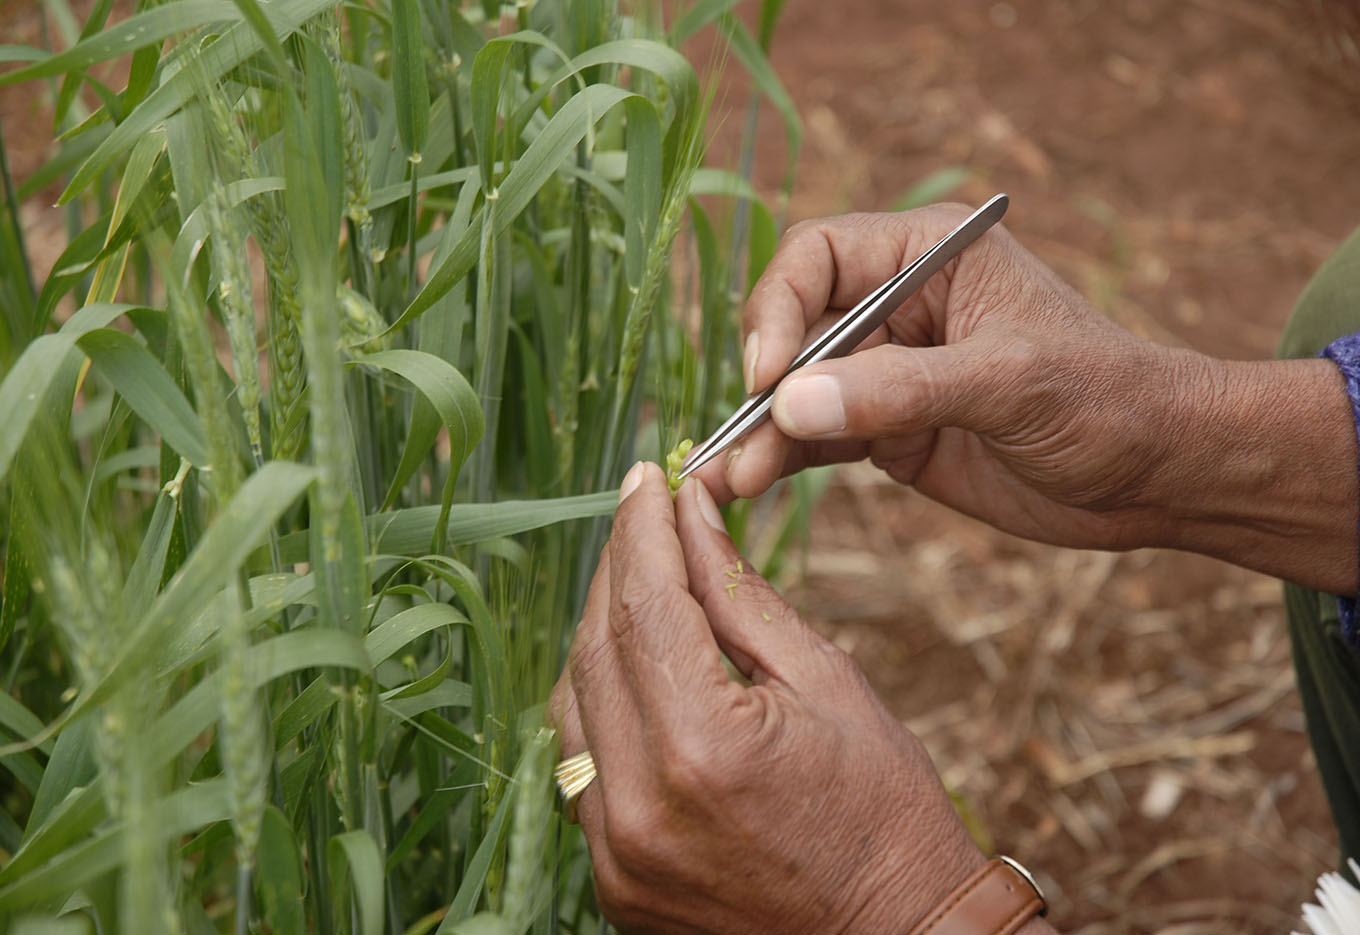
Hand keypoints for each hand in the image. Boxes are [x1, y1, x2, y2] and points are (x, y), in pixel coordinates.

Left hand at [550, 463, 988, 932]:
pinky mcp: (612, 880)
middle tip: (643, 515)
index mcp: (704, 746)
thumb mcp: (826, 681)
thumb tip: (691, 515)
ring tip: (640, 584)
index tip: (648, 478)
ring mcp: (616, 853)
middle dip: (617, 569)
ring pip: (572, 704)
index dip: (643, 529)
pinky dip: (600, 704)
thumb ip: (739, 595)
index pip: (645, 603)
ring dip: (600, 633)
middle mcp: (639, 804)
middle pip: (595, 646)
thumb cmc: (885, 810)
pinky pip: (582, 767)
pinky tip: (634, 668)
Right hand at [691, 203, 1196, 550]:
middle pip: (795, 328)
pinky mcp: (887, 430)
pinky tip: (745, 485)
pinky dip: (781, 459)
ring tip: (726, 480)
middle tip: (740, 439)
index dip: (778, 307)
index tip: (769, 375)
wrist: (1156, 474)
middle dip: (763, 385)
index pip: (819, 257)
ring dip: (760, 432)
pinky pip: (817, 437)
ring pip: (797, 391)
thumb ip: (901, 389)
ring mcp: (888, 370)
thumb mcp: (1010, 382)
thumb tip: (790, 402)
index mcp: (929, 255)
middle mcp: (897, 304)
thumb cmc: (1106, 399)